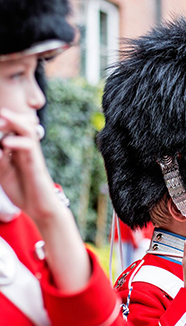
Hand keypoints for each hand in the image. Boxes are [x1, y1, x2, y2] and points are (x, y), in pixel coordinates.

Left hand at [0, 108, 59, 223]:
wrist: (41, 208)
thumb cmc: (23, 191)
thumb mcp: (3, 173)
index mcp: (17, 150)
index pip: (10, 129)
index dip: (3, 122)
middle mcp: (26, 149)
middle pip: (21, 124)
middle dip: (7, 117)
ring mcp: (32, 155)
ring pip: (27, 130)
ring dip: (14, 121)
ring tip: (2, 118)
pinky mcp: (36, 164)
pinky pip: (30, 148)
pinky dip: (17, 142)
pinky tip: (6, 143)